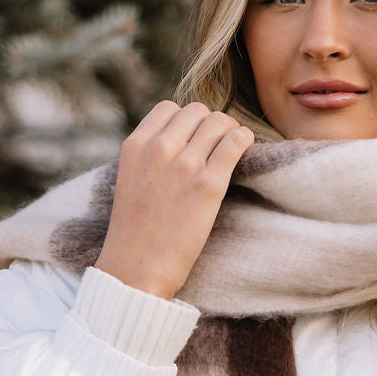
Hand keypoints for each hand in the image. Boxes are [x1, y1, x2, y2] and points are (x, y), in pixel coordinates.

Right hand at [95, 101, 254, 299]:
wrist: (138, 267)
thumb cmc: (136, 230)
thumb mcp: (131, 179)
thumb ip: (150, 154)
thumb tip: (183, 136)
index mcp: (135, 145)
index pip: (169, 108)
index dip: (186, 121)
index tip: (193, 139)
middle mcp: (159, 148)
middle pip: (197, 111)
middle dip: (210, 125)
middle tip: (216, 147)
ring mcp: (185, 164)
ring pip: (220, 121)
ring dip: (230, 132)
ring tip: (231, 150)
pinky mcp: (209, 183)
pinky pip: (237, 142)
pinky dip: (245, 141)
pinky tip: (244, 152)